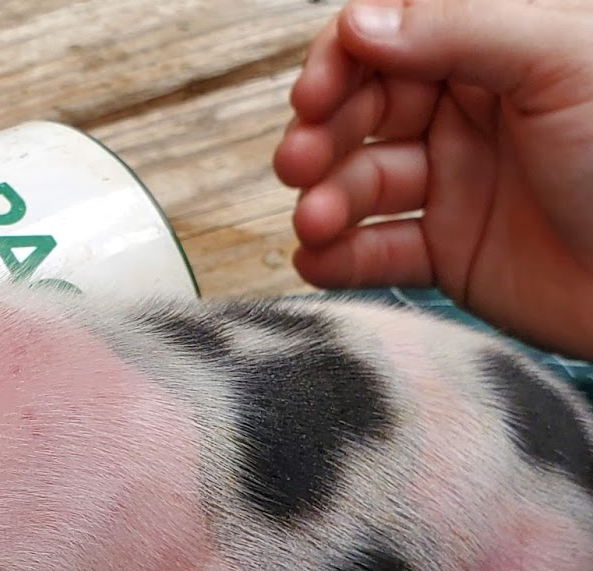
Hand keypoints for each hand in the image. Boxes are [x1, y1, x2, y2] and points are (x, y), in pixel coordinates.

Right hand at [274, 0, 592, 359]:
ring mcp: (456, 185)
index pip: (392, 41)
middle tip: (298, 164)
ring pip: (361, 183)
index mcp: (498, 52)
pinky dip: (340, 258)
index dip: (340, 63)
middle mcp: (469, 115)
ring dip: (325, 200)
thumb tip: (360, 23)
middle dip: (322, 138)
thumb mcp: (559, 62)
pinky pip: (376, 251)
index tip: (312, 95)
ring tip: (315, 221)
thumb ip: (459, 29)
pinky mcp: (448, 252)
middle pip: (363, 114)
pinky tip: (319, 260)